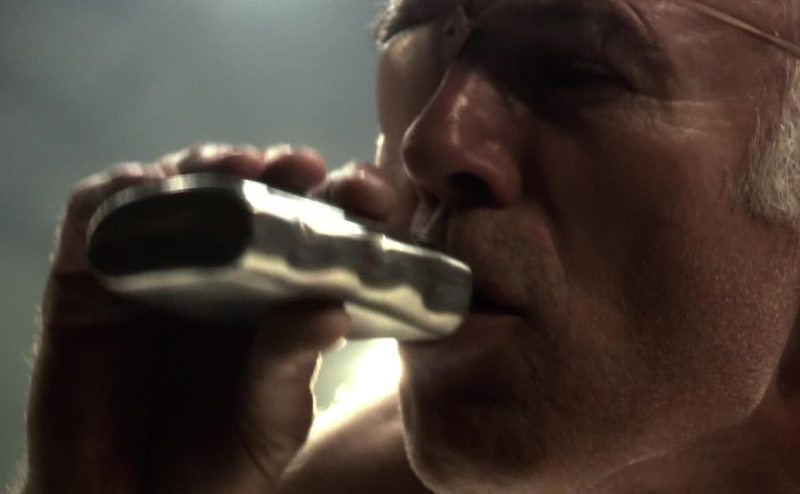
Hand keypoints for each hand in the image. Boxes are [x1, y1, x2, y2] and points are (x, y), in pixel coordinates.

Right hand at [23, 144, 396, 493]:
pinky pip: (95, 218)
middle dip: (277, 169)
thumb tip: (330, 311)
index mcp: (278, 293)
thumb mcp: (269, 423)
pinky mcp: (88, 277)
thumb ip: (289, 369)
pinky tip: (145, 190)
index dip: (345, 201)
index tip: (367, 191)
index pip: (320, 229)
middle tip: (298, 166)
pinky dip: (116, 195)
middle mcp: (222, 268)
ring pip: (179, 191)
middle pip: (253, 195)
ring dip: (205, 166)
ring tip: (233, 167)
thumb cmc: (214, 466)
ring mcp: (157, 266)